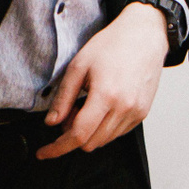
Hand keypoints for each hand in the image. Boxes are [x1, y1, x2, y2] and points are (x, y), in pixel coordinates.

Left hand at [36, 1, 168, 159]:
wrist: (144, 36)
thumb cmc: (112, 45)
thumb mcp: (79, 66)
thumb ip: (64, 98)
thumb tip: (52, 122)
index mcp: (106, 95)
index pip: (78, 135)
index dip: (57, 148)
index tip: (44, 153)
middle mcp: (124, 108)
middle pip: (90, 143)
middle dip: (72, 135)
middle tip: (70, 112)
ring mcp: (136, 112)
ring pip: (104, 140)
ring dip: (89, 132)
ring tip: (87, 105)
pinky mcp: (143, 112)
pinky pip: (118, 133)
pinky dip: (104, 128)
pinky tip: (102, 107)